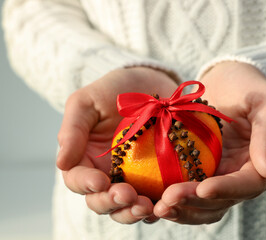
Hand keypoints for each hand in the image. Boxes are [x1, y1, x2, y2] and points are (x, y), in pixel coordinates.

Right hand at [57, 67, 177, 223]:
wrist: (150, 84)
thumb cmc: (114, 90)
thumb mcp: (87, 102)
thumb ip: (72, 130)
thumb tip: (61, 162)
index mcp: (83, 158)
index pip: (77, 179)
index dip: (86, 184)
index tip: (100, 181)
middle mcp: (105, 173)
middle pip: (100, 201)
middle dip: (112, 203)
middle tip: (128, 196)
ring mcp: (131, 178)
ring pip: (126, 207)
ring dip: (133, 211)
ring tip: (146, 207)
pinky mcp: (155, 178)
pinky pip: (154, 198)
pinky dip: (158, 205)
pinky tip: (165, 203)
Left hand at [153, 61, 265, 223]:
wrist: (229, 81)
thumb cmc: (248, 85)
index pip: (251, 183)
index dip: (227, 189)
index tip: (202, 188)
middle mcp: (250, 174)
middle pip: (225, 199)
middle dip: (196, 202)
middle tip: (167, 200)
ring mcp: (228, 175)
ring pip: (208, 204)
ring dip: (184, 209)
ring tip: (159, 208)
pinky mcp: (208, 172)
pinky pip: (194, 192)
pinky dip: (179, 201)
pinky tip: (157, 202)